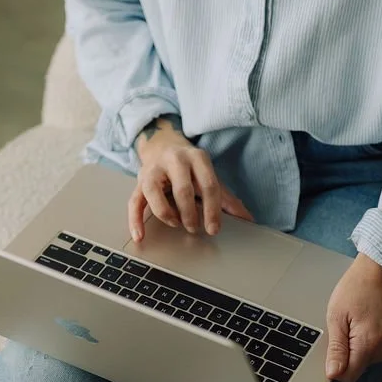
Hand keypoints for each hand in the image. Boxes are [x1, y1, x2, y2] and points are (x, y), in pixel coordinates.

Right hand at [129, 118, 253, 240]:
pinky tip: (140, 236)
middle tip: (194, 229)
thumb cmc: (190, 168)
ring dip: (166, 214)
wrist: (162, 146)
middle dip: (190, 213)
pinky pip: (134, 202)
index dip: (212, 210)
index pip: (208, 185)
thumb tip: (247, 219)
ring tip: (176, 224)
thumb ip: (226, 199)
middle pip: (182, 189)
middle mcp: (174, 160)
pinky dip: (135, 221)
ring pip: (154, 192)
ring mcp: (153, 169)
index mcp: (197, 157)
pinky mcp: (139, 181)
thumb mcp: (209, 177)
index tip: (214, 229)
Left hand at [325, 254, 381, 381]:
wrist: (379, 272)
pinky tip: (371, 326)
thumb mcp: (336, 317)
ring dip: (361, 348)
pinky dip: (373, 344)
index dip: (338, 367)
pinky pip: (380, 354)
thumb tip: (333, 375)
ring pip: (369, 361)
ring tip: (361, 323)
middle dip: (350, 353)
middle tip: (349, 327)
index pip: (349, 376)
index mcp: (369, 342)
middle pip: (359, 368)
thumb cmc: (356, 288)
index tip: (335, 348)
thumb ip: (336, 349)